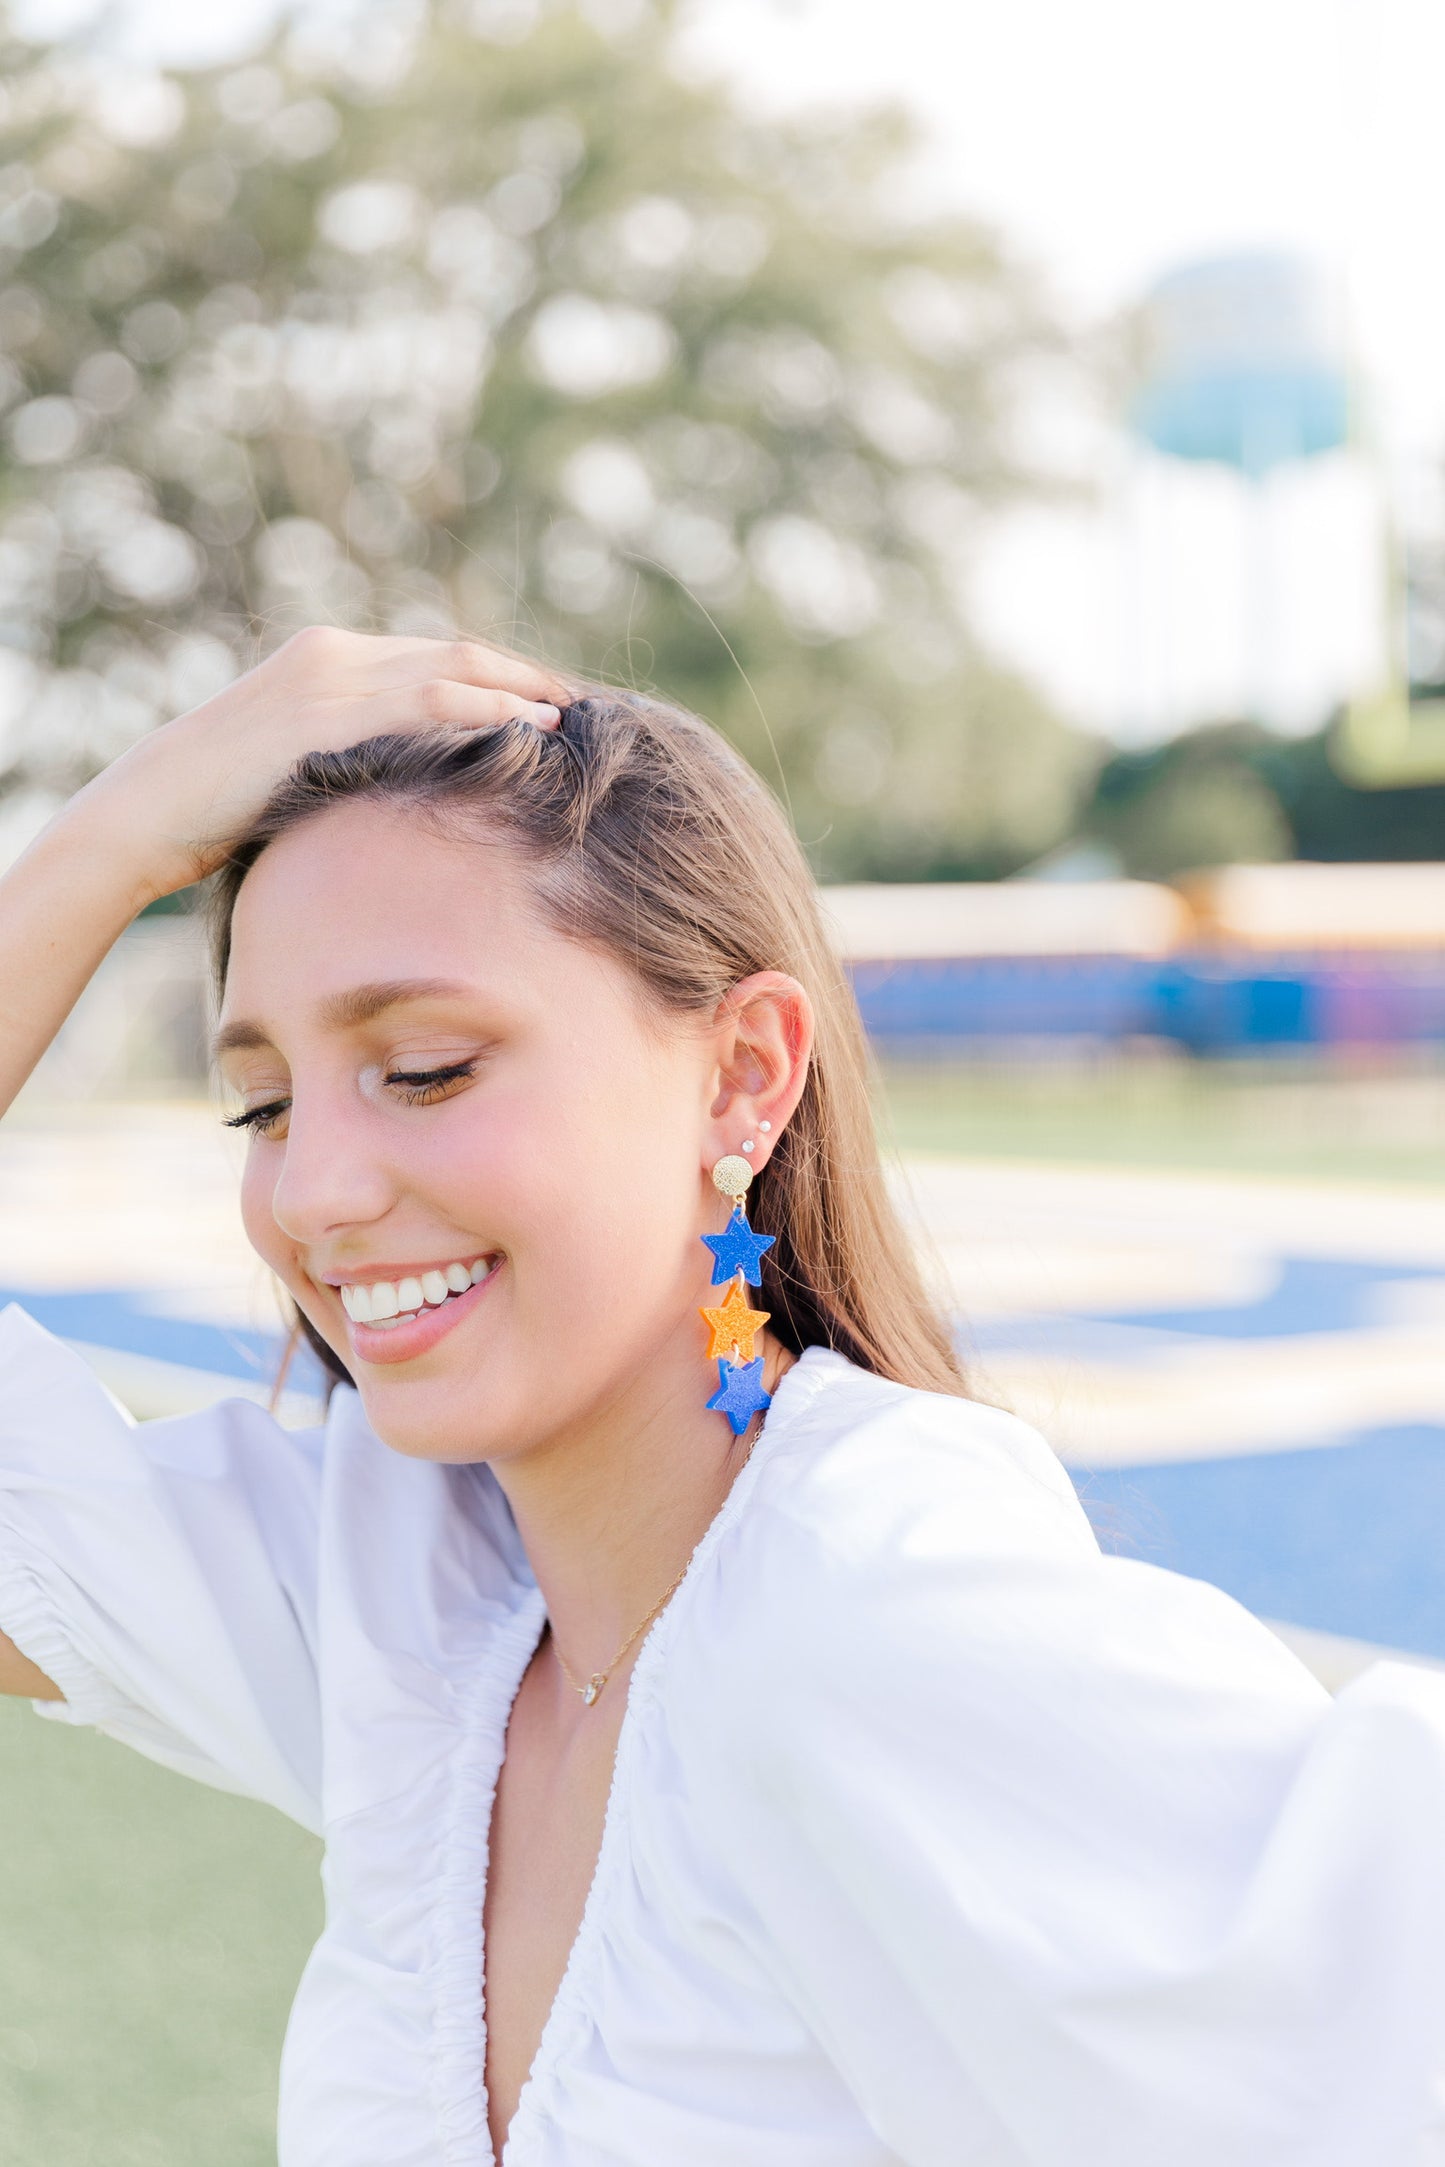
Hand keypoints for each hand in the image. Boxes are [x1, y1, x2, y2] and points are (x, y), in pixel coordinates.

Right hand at [83, 628, 572, 902]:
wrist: (151, 810)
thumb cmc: (223, 805)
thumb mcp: (304, 764)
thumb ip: (359, 755)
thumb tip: (415, 785)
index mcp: (332, 659)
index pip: (434, 657)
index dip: (497, 677)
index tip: (546, 702)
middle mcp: (336, 655)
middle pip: (454, 654)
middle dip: (521, 677)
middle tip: (578, 704)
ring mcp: (331, 679)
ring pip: (448, 671)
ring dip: (516, 692)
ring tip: (566, 719)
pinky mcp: (325, 714)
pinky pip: (423, 704)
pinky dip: (481, 711)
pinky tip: (524, 730)